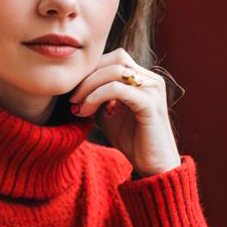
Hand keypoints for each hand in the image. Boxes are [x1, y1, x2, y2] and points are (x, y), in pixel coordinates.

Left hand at [69, 49, 180, 176]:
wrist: (154, 167)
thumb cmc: (133, 142)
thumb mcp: (109, 115)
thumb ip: (98, 97)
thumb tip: (75, 87)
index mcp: (143, 79)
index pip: (113, 59)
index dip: (90, 72)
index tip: (72, 94)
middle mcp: (151, 79)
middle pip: (114, 59)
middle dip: (88, 76)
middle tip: (72, 98)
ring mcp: (152, 89)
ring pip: (115, 70)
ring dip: (89, 87)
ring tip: (78, 107)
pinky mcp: (149, 103)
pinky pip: (117, 89)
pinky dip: (97, 96)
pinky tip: (87, 111)